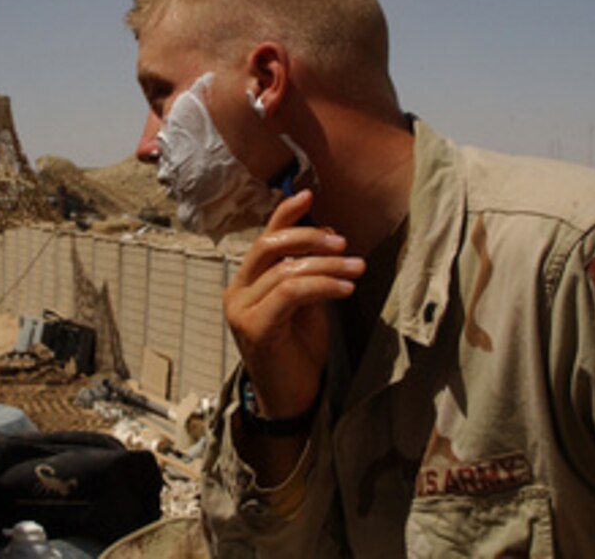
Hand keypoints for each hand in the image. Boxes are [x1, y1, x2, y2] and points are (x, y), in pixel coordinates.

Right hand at [224, 190, 365, 418]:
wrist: (292, 399)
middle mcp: (237, 292)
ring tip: (357, 268)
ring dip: (328, 266)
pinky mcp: (256, 328)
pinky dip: (322, 285)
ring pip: (286, 270)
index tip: (310, 194)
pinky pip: (291, 293)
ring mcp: (242, 311)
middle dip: (310, 237)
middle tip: (343, 243)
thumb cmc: (299, 352)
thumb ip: (309, 270)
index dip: (285, 213)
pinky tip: (345, 288)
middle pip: (270, 247)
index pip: (264, 238)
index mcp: (246, 282)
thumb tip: (327, 233)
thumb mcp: (306, 303)